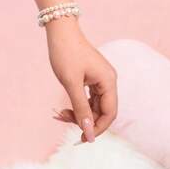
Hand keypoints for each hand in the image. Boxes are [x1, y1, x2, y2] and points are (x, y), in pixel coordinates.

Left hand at [45, 19, 117, 142]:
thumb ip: (81, 108)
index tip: (82, 138)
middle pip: (102, 111)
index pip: (110, 114)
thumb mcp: (71, 83)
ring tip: (59, 113)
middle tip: (62, 119)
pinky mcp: (91, 77)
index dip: (97, 128)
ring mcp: (100, 78)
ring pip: (94, 105)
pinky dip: (77, 103)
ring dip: (79, 112)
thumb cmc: (65, 53)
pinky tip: (64, 108)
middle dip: (84, 119)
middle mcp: (108, 81)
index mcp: (109, 82)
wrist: (60, 30)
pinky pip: (88, 97)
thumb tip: (88, 132)